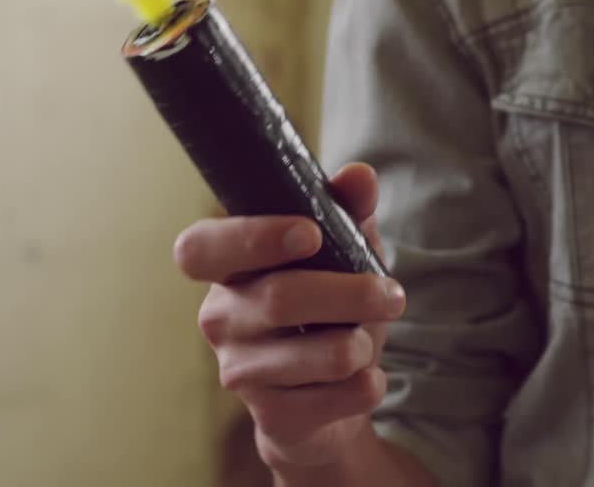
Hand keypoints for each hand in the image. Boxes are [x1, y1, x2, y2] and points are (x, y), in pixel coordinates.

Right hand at [173, 164, 404, 476]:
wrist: (328, 403)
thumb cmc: (328, 313)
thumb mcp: (342, 256)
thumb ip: (347, 212)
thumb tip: (359, 175)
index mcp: (228, 269)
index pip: (200, 249)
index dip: (251, 237)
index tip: (309, 234)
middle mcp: (220, 319)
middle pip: (280, 298)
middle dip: (351, 293)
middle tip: (394, 294)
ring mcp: (240, 372)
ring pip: (317, 354)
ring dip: (361, 344)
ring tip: (368, 342)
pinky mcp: (271, 417)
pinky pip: (335, 397)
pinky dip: (367, 386)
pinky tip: (365, 380)